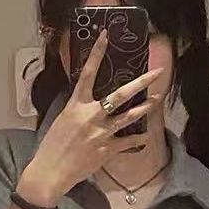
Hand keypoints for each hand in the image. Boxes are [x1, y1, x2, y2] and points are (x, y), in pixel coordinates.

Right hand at [17, 30, 163, 205]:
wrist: (51, 171)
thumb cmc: (52, 147)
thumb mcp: (61, 121)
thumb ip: (76, 109)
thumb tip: (86, 102)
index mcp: (76, 105)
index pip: (87, 73)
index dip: (97, 53)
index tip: (106, 36)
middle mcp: (91, 116)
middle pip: (120, 95)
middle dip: (141, 82)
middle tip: (156, 73)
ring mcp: (102, 133)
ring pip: (129, 116)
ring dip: (146, 107)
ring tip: (157, 99)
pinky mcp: (107, 150)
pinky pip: (127, 142)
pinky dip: (137, 139)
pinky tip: (145, 137)